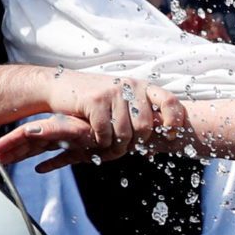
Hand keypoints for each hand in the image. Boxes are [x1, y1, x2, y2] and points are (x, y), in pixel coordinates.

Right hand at [0, 67, 187, 160]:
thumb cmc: (95, 101)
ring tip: (104, 146)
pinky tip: (92, 137)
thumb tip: (167, 136)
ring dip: (114, 147)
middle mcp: (130, 86)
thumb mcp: (122, 102)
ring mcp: (112, 92)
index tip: (169, 134)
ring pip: (124, 134)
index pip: (170, 102)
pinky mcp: (95, 100)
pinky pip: (105, 134)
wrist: (59, 86)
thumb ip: (142, 114)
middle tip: (120, 148)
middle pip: (145, 127)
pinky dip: (99, 142)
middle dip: (133, 144)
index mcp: (141, 87)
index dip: (174, 121)